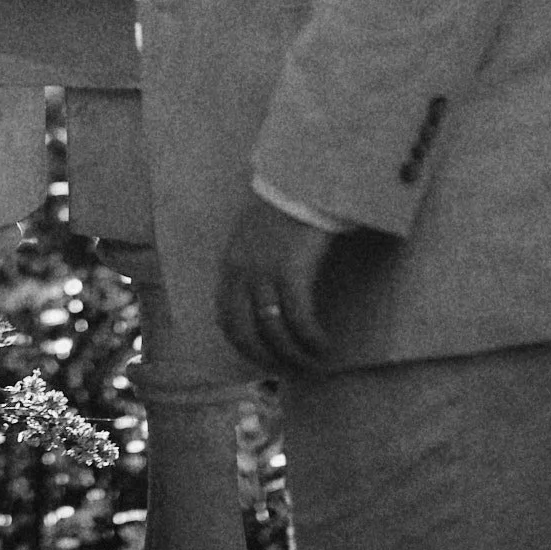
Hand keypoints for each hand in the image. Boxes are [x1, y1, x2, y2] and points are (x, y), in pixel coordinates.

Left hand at [216, 189, 338, 374]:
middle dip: (269, 359)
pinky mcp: (291, 272)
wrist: (300, 178)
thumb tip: (260, 299)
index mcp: (230, 265)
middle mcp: (241, 273)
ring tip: (315, 362)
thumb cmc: (282, 205)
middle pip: (247, 334)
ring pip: (276, 332)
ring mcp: (264, 274)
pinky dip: (312, 339)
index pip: (225, 320)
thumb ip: (250, 265)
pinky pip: (300, 319)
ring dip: (296, 355)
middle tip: (291, 371)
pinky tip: (325, 344)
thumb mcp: (253, 236)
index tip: (264, 359)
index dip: (243, 346)